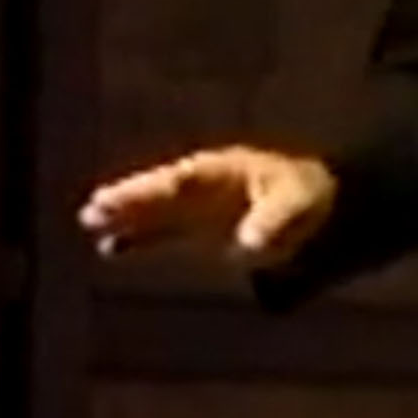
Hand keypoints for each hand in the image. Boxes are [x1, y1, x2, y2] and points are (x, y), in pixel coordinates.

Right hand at [78, 145, 335, 267]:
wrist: (326, 210)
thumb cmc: (311, 199)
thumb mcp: (298, 204)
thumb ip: (273, 221)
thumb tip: (247, 242)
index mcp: (230, 169)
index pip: (188, 178)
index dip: (160, 189)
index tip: (132, 196)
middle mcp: (209, 184)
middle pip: (164, 190)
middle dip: (133, 198)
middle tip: (94, 209)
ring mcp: (201, 204)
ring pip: (156, 208)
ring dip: (127, 215)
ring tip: (91, 222)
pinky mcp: (201, 227)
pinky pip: (164, 229)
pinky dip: (140, 236)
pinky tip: (110, 247)